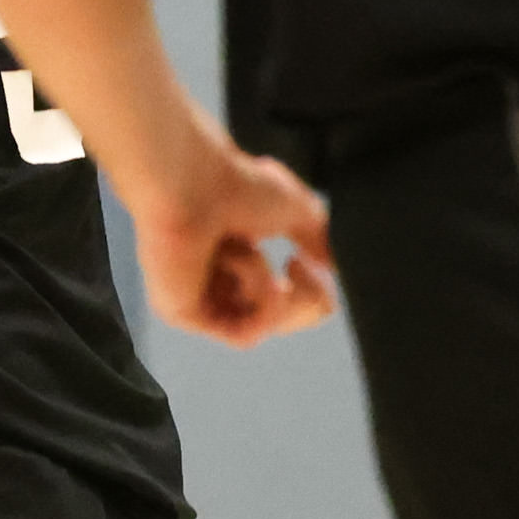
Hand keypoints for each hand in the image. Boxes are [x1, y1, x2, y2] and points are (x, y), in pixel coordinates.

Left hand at [124, 132, 335, 346]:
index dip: (313, 295)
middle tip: (294, 265)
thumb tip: (334, 266)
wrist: (196, 182)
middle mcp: (214, 280)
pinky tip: (258, 278)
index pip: (283, 303)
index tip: (305, 262)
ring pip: (264, 327)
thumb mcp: (297, 208)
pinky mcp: (183, 314)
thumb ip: (318, 239)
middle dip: (302, 299)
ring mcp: (197, 299)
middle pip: (280, 322)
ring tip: (247, 253)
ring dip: (269, 288)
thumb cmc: (236, 184)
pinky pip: (244, 336)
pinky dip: (263, 309)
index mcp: (235, 255)